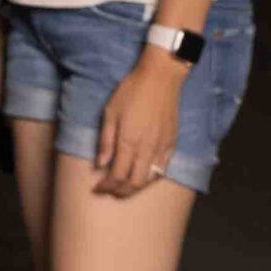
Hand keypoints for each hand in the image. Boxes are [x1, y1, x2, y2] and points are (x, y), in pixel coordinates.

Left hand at [93, 53, 185, 198]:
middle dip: (120, 192)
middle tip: (110, 191)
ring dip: (136, 187)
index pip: (117, 175)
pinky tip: (143, 175)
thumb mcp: (110, 112)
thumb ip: (106, 141)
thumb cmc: (131, 91)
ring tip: (124, 186)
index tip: (97, 188)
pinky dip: (151, 178)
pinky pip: (163, 169)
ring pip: (150, 179)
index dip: (106, 186)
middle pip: (135, 183)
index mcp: (129, 141)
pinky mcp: (172, 144)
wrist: (160, 78)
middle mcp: (147, 149)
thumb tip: (100, 165)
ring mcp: (162, 148)